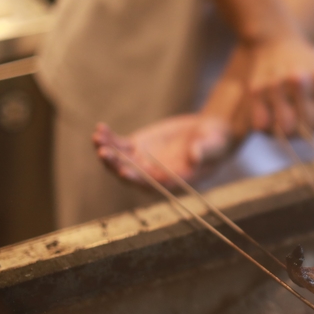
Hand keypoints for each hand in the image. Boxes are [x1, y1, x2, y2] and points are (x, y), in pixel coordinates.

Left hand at [92, 115, 231, 187]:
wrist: (209, 133)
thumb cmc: (216, 142)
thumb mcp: (213, 145)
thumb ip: (204, 151)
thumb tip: (195, 155)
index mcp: (173, 181)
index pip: (151, 185)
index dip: (137, 179)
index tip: (123, 172)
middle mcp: (154, 176)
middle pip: (130, 174)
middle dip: (115, 165)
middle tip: (103, 152)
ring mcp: (143, 161)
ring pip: (120, 161)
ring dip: (107, 151)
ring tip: (98, 137)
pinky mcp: (138, 147)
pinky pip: (119, 146)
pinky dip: (109, 139)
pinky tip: (100, 128)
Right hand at [246, 36, 313, 134]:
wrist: (277, 42)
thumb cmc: (313, 67)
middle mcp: (298, 78)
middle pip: (309, 126)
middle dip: (312, 130)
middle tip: (309, 121)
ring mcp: (275, 84)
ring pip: (285, 129)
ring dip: (291, 132)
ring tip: (294, 121)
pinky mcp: (256, 90)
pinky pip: (262, 126)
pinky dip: (269, 129)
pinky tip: (276, 118)